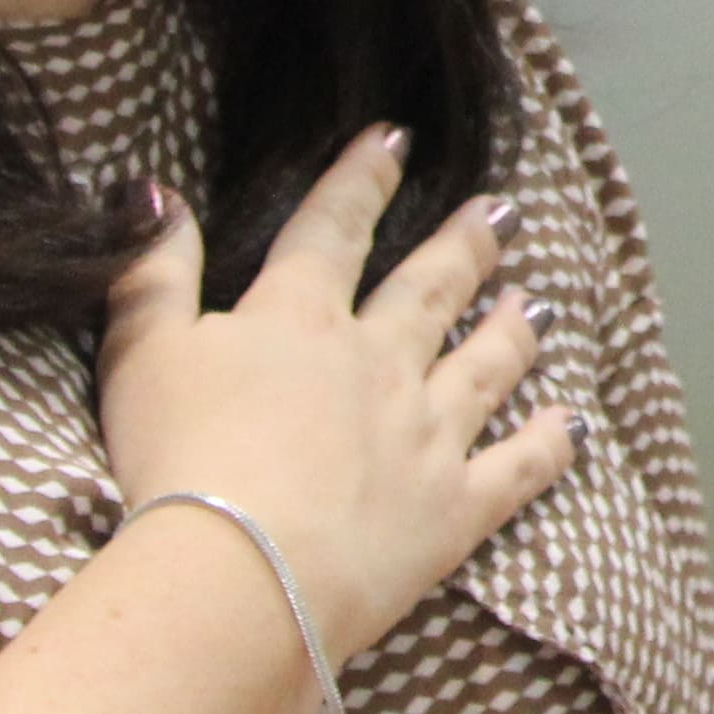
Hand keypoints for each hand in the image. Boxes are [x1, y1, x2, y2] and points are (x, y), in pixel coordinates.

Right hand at [93, 132, 576, 658]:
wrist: (237, 574)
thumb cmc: (178, 462)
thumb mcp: (143, 354)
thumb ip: (153, 270)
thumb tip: (156, 190)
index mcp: (300, 321)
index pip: (334, 231)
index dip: (362, 179)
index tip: (395, 139)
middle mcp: (378, 363)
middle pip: (431, 291)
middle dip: (466, 246)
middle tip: (502, 212)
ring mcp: (427, 433)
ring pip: (486, 365)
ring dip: (513, 329)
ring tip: (536, 302)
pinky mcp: (455, 509)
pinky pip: (519, 467)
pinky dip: (549, 443)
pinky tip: (571, 422)